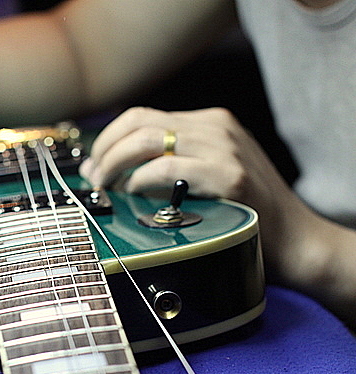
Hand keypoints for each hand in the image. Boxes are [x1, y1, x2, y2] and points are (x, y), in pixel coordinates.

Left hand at [81, 107, 355, 328]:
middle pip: (139, 121)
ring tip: (107, 188)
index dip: (109, 139)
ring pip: (147, 139)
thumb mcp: (204, 176)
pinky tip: (133, 195)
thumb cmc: (242, 213)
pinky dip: (141, 180)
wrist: (295, 239)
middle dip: (105, 149)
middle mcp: (214, 127)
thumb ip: (162, 167)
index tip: (94, 165)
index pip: (142, 117)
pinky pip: (168, 168)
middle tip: (94, 178)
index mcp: (208, 123)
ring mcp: (224, 148)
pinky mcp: (229, 175)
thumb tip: (104, 171)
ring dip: (115, 164)